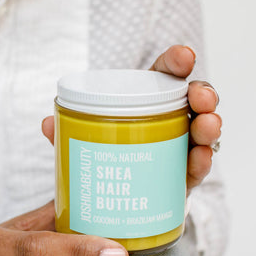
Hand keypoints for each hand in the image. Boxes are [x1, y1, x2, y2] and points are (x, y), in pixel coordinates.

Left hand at [42, 45, 220, 193]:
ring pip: (203, 130)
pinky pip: (198, 166)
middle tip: (201, 97)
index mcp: (148, 101)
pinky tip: (201, 157)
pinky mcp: (185, 175)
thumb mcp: (85, 140)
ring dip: (208, 125)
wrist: (118, 198)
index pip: (165, 74)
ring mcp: (182, 147)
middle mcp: (172, 120)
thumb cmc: (107, 156)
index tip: (185, 56)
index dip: (176, 62)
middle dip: (204, 93)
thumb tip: (47, 123)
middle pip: (194, 100)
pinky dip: (202, 160)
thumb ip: (68, 132)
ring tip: (208, 125)